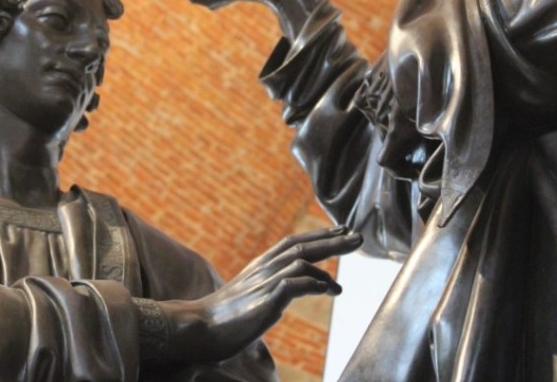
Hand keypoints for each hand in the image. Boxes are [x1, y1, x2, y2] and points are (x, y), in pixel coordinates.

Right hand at [160, 226, 361, 362]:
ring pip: (301, 261)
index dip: (320, 235)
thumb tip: (294, 286)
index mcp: (262, 264)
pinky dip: (311, 284)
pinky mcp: (264, 302)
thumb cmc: (224, 316)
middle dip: (333, 241)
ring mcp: (264, 283)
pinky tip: (326, 290)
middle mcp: (265, 268)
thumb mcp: (252, 294)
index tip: (343, 230)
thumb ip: (273, 286)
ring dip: (326, 268)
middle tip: (358, 237)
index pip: (295, 242)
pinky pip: (292, 286)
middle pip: (303, 246)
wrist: (198, 328)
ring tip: (341, 286)